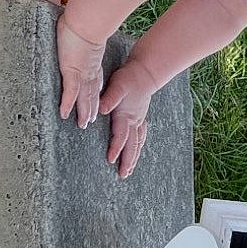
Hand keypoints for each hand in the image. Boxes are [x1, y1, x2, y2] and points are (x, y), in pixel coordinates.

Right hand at [56, 16, 106, 128]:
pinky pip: (70, 92)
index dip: (95, 92)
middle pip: (91, 92)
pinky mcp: (72, 71)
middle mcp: (88, 69)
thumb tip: (74, 26)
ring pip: (83, 97)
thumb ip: (79, 33)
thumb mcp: (82, 29)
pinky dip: (67, 104)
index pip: (93, 80)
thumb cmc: (82, 19)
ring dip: (83, 111)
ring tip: (83, 124)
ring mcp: (81, 71)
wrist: (86, 19)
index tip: (95, 102)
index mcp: (91, 60)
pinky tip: (64, 114)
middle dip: (92, 107)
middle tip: (91, 121)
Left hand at [99, 60, 157, 178]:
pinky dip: (138, 146)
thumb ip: (109, 98)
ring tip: (129, 170)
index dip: (116, 148)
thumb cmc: (129, 78)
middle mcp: (134, 121)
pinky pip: (141, 136)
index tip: (111, 160)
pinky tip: (136, 151)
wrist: (145, 72)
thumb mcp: (117, 86)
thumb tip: (101, 109)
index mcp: (126, 116)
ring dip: (134, 157)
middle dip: (128, 161)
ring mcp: (139, 120)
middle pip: (132, 145)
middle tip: (123, 175)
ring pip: (138, 143)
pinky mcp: (140, 117)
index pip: (121, 136)